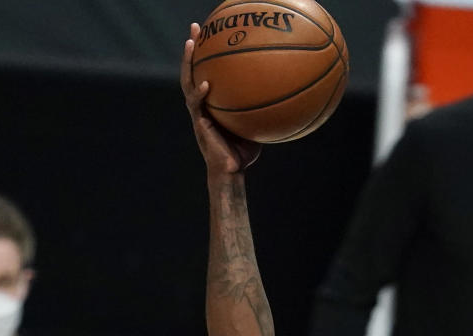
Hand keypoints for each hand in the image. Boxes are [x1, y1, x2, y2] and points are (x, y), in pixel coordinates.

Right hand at [181, 25, 261, 175]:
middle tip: (195, 26)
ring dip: (188, 62)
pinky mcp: (199, 124)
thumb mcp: (255, 125)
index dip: (206, 53)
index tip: (210, 33)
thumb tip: (284, 94)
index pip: (206, 71)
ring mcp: (198, 113)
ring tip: (191, 43)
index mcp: (212, 102)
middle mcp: (202, 104)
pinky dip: (200, 93)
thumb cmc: (243, 152)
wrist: (231, 172)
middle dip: (193, 48)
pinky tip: (206, 83)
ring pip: (187, 81)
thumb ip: (261, 109)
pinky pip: (196, 105)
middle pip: (193, 69)